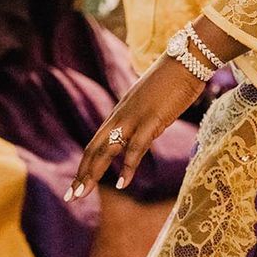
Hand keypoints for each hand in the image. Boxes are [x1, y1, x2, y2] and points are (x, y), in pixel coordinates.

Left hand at [66, 54, 205, 201]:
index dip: (86, 163)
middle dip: (82, 173)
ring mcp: (135, 118)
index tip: (77, 183)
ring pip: (107, 149)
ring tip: (82, 193)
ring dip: (93, 173)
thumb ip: (142, 115)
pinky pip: (136, 148)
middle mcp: (122, 115)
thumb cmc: (172, 79)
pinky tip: (122, 184)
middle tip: (70, 196)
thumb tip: (142, 129)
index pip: (96, 141)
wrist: (185, 60)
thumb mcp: (151, 101)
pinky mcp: (152, 120)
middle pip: (95, 148)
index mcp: (121, 112)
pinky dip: (128, 167)